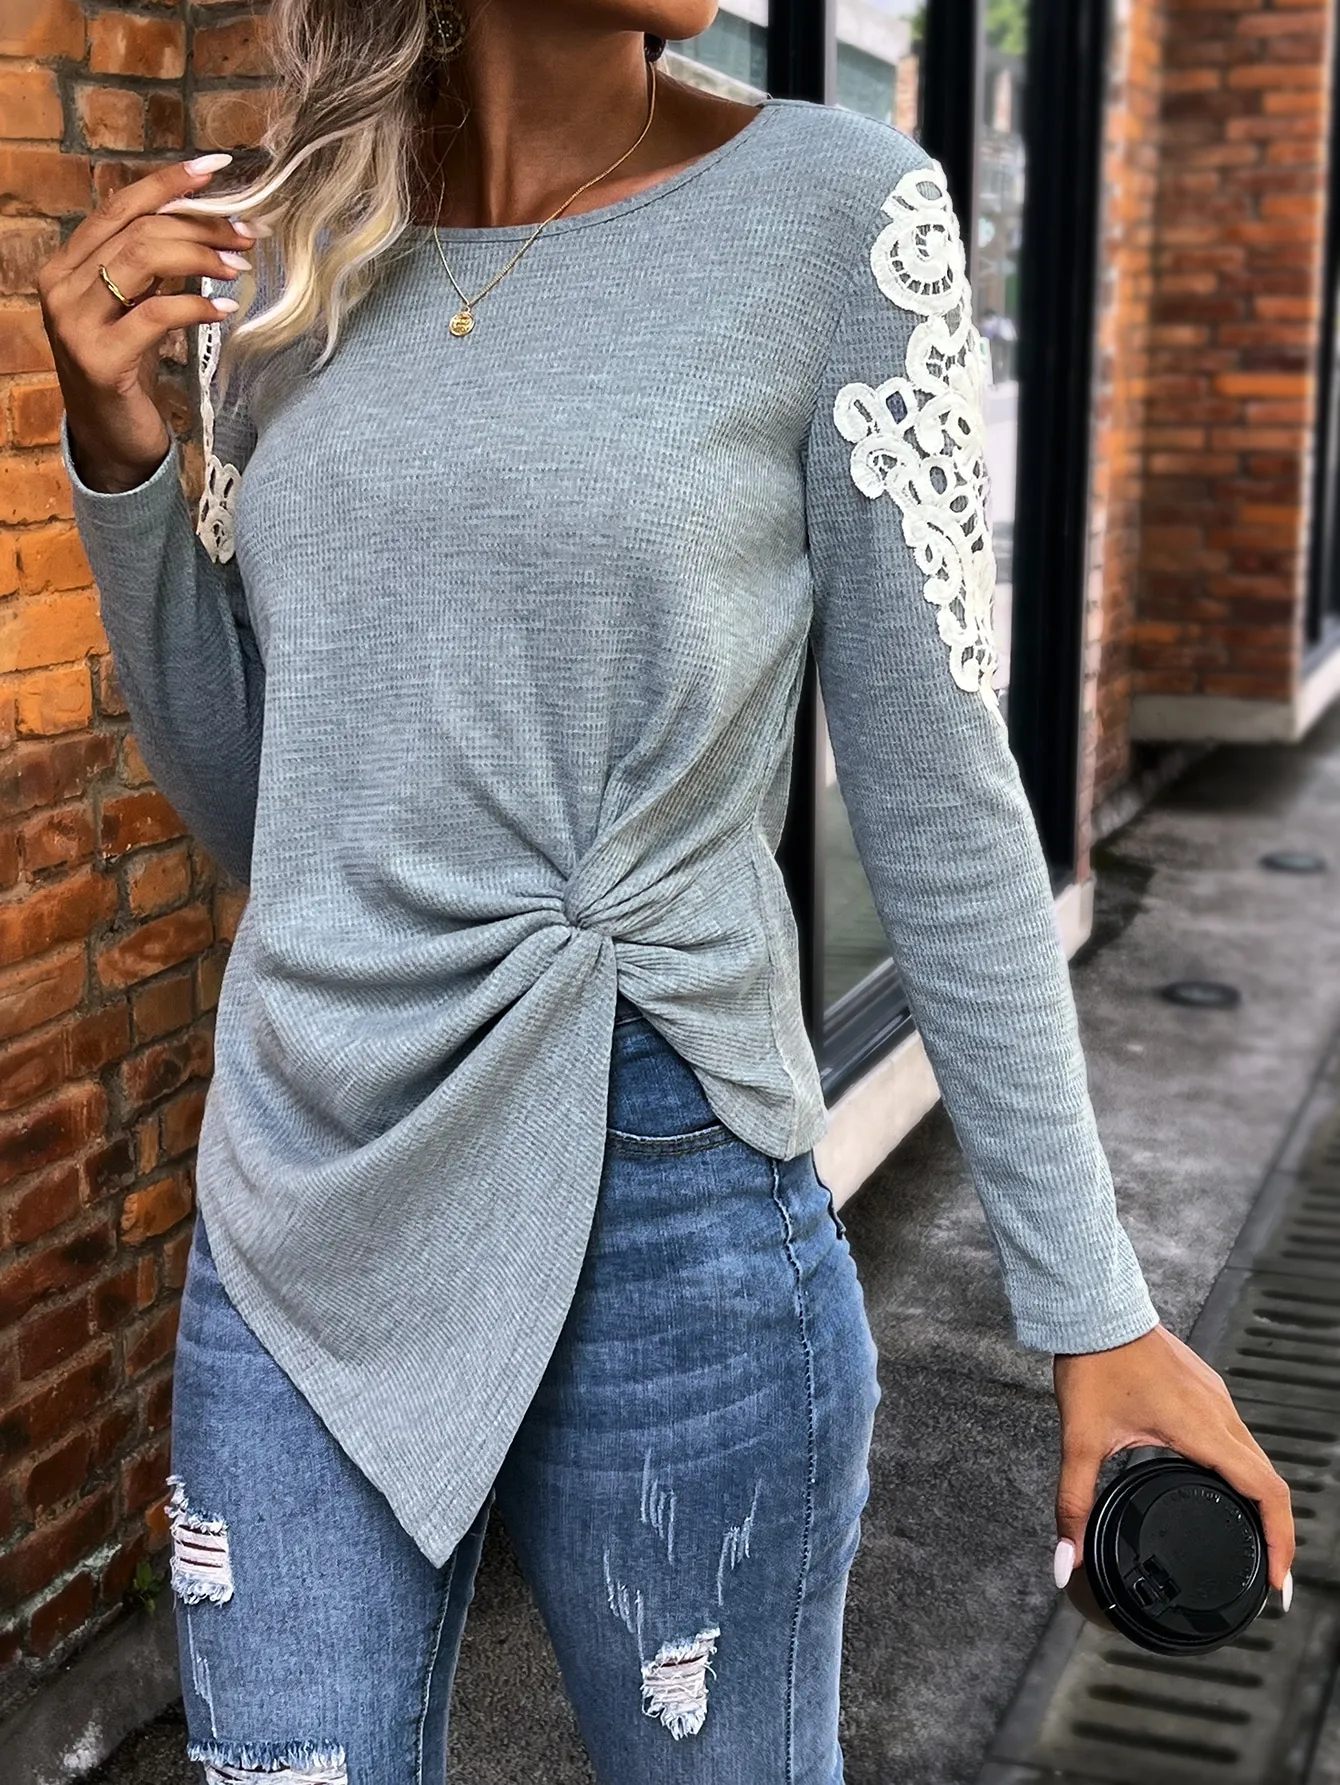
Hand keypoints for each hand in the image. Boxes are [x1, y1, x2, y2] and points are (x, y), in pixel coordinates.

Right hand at [37, 154, 258, 492]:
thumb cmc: (127, 370)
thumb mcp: (134, 307)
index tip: (218, 167)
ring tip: (240, 265)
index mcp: (67, 264)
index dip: (169, 183)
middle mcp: (61, 286)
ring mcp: (75, 322)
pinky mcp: (100, 358)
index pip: (120, 205)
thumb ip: (150, 267)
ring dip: (201, 256)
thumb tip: (205, 222)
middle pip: (139, 229)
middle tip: (248, 232)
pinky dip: (196, 306)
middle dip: (200, 224)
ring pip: (144, 260)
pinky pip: (156, 315)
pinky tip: (225, 307)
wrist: (109, 439)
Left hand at [1052, 1321, 1294, 1602]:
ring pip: (1256, 1457)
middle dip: (1275, 1532)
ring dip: (1260, 1500)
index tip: (1276, 1582)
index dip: (1279, 1541)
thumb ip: (1073, 1503)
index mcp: (1202, 1428)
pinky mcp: (1205, 1390)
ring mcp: (1216, 1398)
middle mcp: (1220, 1413)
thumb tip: (1067, 1559)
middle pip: (1269, 1480)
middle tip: (1268, 1575)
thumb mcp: (1080, 1441)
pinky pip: (1238, 1437)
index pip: (1265, 1491)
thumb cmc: (1093, 1362)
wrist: (1094, 1308)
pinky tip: (1224, 1488)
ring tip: (1253, 1540)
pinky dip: (1243, 1472)